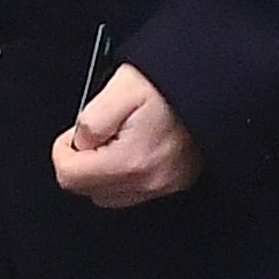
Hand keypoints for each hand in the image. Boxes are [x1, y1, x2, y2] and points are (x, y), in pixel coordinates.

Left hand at [52, 64, 204, 208]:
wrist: (216, 84)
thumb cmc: (170, 84)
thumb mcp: (120, 90)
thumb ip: (90, 122)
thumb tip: (80, 144)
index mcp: (131, 161)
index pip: (71, 178)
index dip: (63, 152)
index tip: (70, 136)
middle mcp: (150, 181)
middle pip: (89, 190)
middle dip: (82, 163)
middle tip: (95, 134)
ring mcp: (165, 185)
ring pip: (110, 195)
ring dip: (102, 171)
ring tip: (116, 138)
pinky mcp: (177, 182)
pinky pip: (135, 190)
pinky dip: (124, 174)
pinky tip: (131, 147)